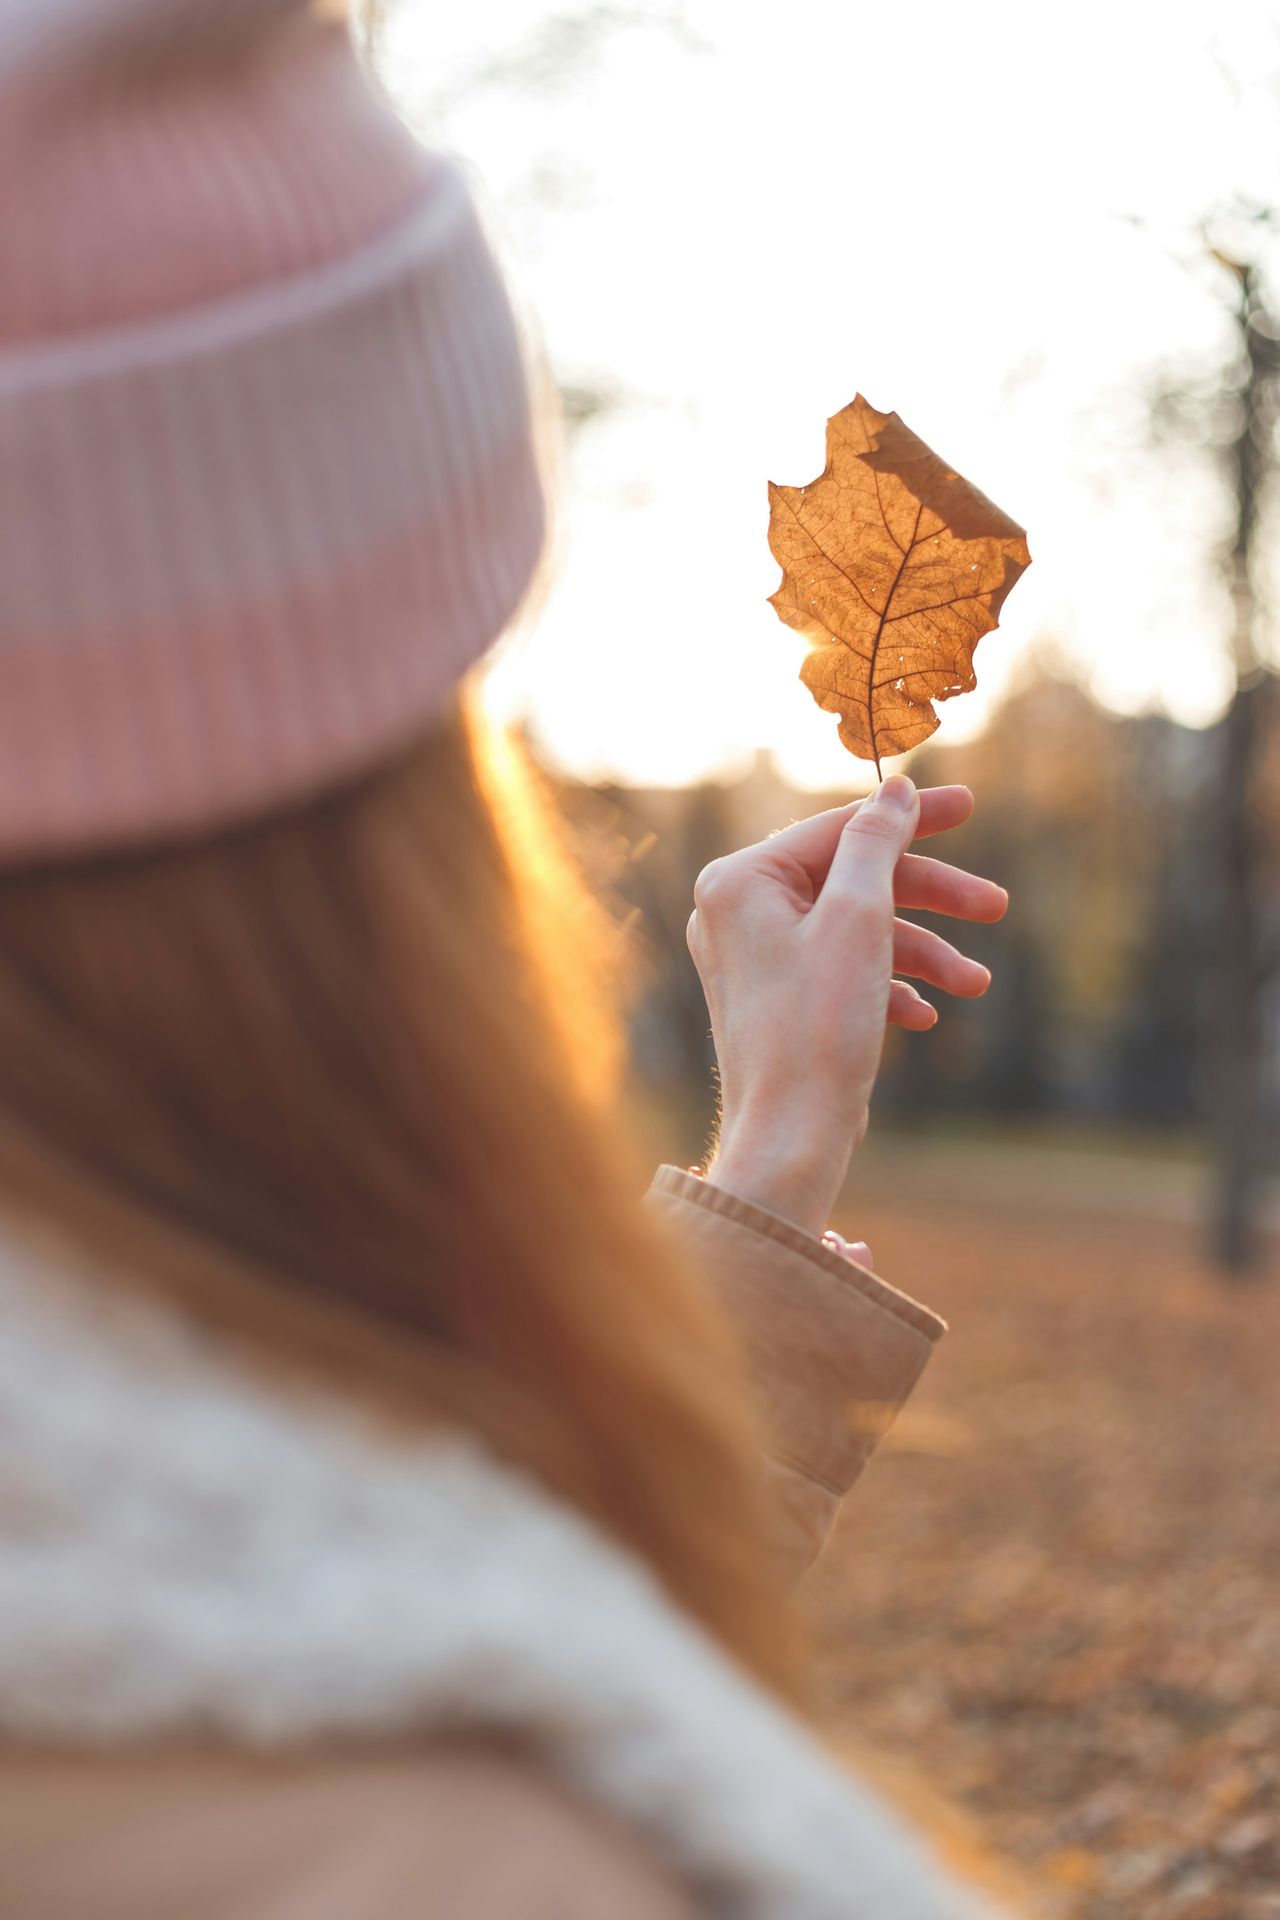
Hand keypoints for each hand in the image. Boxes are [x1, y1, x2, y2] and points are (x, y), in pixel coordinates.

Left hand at [685, 777, 1005, 1237]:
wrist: (791, 1136)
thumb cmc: (817, 1026)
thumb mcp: (858, 917)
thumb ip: (875, 842)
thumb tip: (894, 788)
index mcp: (740, 879)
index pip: (838, 827)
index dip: (912, 817)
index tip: (971, 805)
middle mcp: (735, 911)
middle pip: (852, 878)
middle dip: (929, 898)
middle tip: (994, 908)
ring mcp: (754, 957)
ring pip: (855, 928)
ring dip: (921, 951)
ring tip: (974, 983)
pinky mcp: (777, 998)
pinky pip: (841, 970)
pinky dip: (888, 984)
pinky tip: (924, 1014)